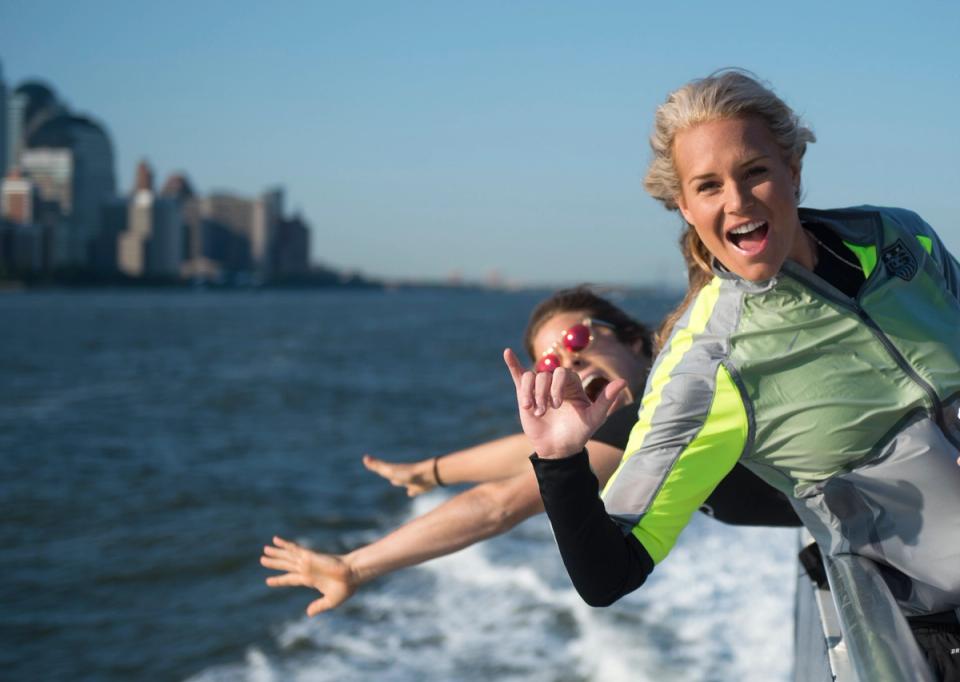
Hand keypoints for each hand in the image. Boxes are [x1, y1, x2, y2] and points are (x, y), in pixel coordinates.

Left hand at [261, 536, 356, 615]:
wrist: (353, 574)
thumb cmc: (346, 587)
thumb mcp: (331, 601)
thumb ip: (319, 606)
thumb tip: (308, 613)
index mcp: (310, 579)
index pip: (291, 579)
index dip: (279, 580)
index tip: (268, 581)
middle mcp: (306, 569)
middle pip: (286, 565)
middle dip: (274, 562)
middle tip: (262, 559)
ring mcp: (307, 562)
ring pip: (287, 557)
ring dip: (276, 553)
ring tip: (264, 550)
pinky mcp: (309, 556)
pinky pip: (294, 549)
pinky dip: (285, 545)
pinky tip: (275, 541)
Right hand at [362, 454, 435, 496]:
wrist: (428, 476)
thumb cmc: (407, 473)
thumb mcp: (389, 470)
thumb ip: (377, 465)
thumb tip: (365, 457)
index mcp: (393, 471)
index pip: (382, 468)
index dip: (375, 466)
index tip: (368, 461)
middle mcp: (401, 475)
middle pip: (391, 474)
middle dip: (386, 474)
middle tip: (381, 472)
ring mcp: (410, 481)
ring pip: (402, 481)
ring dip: (398, 481)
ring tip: (394, 482)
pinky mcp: (418, 488)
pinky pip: (413, 490)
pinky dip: (411, 491)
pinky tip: (411, 493)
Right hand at [503, 348, 624, 458]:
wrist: (559, 449)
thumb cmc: (579, 433)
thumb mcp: (595, 417)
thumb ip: (607, 398)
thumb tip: (623, 381)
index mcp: (572, 384)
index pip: (561, 372)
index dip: (557, 386)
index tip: (556, 405)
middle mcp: (555, 383)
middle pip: (545, 375)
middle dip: (544, 392)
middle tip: (546, 410)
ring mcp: (539, 388)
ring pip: (531, 378)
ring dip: (531, 394)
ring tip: (534, 411)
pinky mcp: (525, 395)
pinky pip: (518, 376)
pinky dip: (512, 364)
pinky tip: (507, 353)